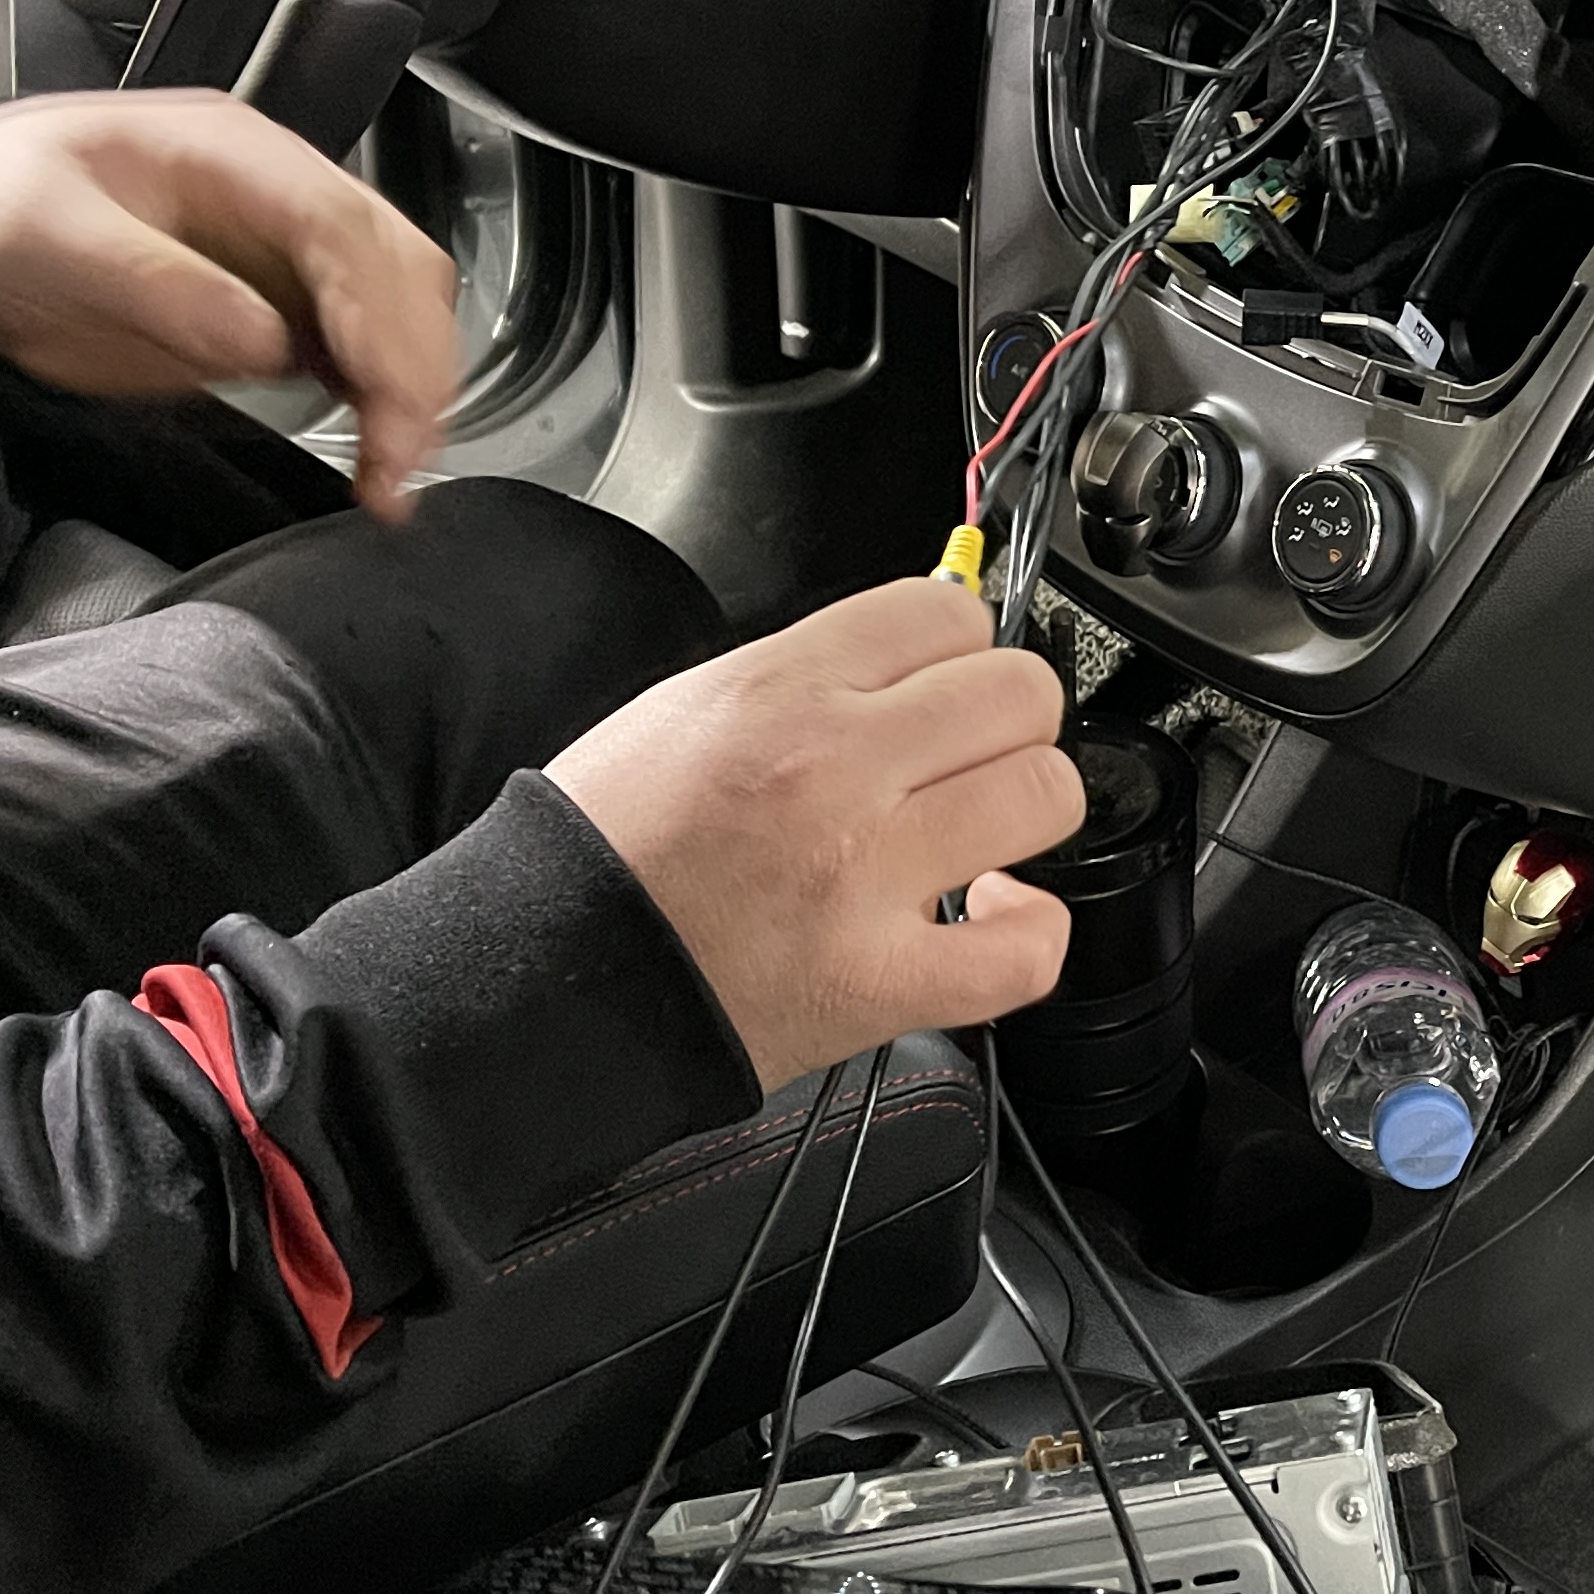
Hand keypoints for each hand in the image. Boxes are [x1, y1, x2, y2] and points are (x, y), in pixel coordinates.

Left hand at [0, 90, 456, 520]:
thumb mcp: (47, 233)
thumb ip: (156, 283)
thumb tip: (263, 338)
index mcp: (233, 156)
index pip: (343, 228)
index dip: (380, 315)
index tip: (386, 398)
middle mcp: (279, 197)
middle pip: (398, 269)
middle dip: (416, 367)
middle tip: (399, 461)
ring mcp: (286, 253)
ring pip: (400, 309)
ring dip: (414, 390)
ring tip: (393, 474)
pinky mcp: (282, 306)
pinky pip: (363, 348)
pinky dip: (385, 402)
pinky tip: (377, 453)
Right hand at [549, 577, 1084, 1086]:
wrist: (548, 975)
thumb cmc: (607, 849)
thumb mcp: (687, 705)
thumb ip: (810, 672)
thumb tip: (912, 653)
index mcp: (779, 690)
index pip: (947, 612)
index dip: (959, 644)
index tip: (944, 679)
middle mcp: (832, 770)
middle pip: (1019, 694)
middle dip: (1006, 720)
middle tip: (969, 754)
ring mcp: (866, 878)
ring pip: (1045, 796)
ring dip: (1024, 811)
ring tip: (978, 829)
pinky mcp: (883, 981)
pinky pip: (1027, 947)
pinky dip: (1028, 930)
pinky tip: (992, 914)